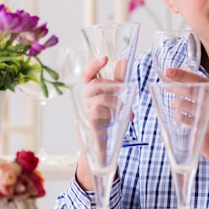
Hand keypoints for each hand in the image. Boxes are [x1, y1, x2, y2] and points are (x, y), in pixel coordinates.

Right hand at [75, 56, 131, 190]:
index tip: (106, 57)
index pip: (87, 75)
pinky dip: (109, 114)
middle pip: (94, 84)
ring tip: (124, 111)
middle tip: (125, 95)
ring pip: (98, 98)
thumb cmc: (108, 122)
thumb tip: (124, 59)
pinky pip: (96, 112)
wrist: (101, 150)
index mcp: (90, 93)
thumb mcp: (116, 99)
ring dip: (115, 102)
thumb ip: (119, 81)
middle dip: (112, 87)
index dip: (94, 65)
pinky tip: (113, 120)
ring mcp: (83, 112)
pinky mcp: (86, 125)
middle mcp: (83, 101)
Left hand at [164, 68, 208, 185]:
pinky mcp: (204, 136)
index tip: (168, 72)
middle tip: (167, 86)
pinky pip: (185, 122)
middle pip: (191, 92)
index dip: (182, 75)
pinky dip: (180, 118)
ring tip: (175, 105)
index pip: (201, 81)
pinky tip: (180, 117)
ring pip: (184, 107)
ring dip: (176, 105)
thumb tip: (185, 81)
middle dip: (175, 88)